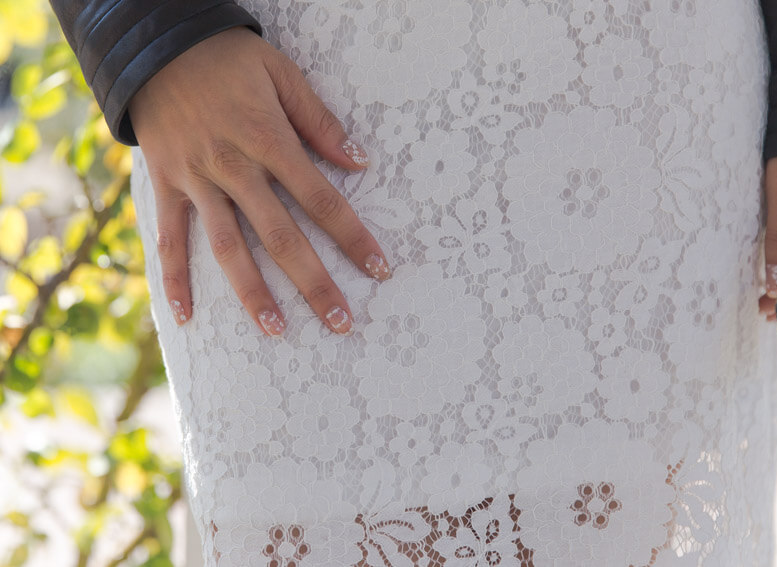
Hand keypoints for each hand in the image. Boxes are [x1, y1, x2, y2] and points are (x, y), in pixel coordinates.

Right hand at [128, 27, 390, 336]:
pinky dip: (175, 278)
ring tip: (278, 330)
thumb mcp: (282, 74)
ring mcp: (197, 181)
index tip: (378, 269)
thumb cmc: (227, 58)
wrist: (155, 43)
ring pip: (229, 247)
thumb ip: (320, 121)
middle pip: (281, 236)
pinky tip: (186, 317)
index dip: (352, 237)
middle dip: (314, 282)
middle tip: (340, 322)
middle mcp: (234, 168)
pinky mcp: (166, 186)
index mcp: (269, 141)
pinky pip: (170, 239)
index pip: (321, 200)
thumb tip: (359, 161)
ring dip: (254, 293)